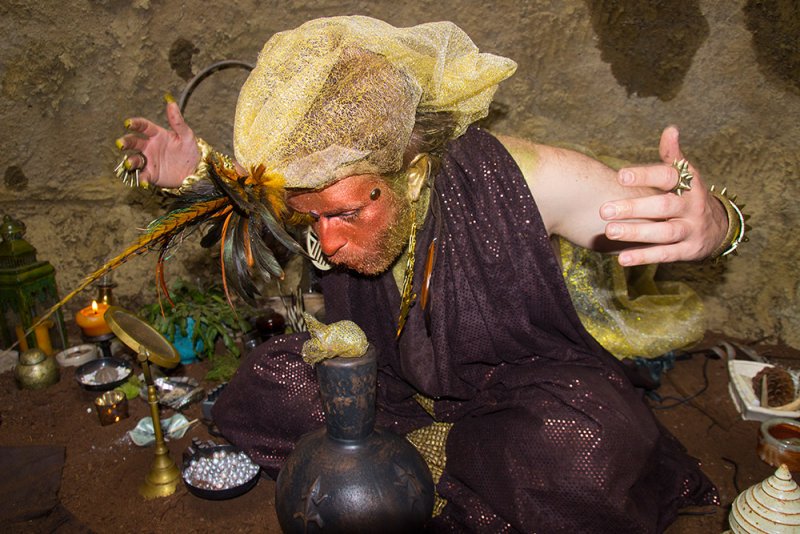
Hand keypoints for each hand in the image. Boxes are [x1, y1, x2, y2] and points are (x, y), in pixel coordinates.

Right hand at [115, 96, 199, 187]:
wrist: (195, 170)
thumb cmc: (190, 150)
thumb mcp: (187, 135)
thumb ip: (178, 121)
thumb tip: (171, 103)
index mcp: (156, 135)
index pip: (143, 126)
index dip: (135, 124)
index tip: (128, 123)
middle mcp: (149, 147)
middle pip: (133, 142)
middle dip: (126, 142)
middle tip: (120, 144)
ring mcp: (148, 161)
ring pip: (134, 160)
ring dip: (130, 162)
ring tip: (129, 164)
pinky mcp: (151, 174)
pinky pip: (142, 176)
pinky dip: (141, 180)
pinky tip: (144, 182)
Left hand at [599, 126, 727, 265]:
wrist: (718, 228)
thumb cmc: (688, 197)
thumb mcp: (686, 176)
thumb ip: (672, 156)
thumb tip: (670, 130)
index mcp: (690, 184)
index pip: (669, 176)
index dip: (646, 176)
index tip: (621, 176)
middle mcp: (692, 207)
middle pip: (664, 206)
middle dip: (634, 208)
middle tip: (604, 210)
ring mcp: (691, 230)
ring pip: (664, 232)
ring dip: (637, 233)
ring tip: (610, 231)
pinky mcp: (688, 251)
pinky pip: (665, 255)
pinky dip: (644, 256)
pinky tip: (621, 258)